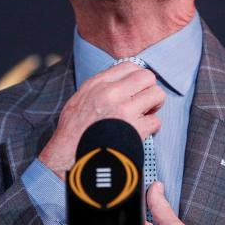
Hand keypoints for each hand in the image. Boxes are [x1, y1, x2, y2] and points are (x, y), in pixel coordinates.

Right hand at [39, 61, 164, 178]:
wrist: (67, 158)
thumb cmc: (73, 132)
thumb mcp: (79, 99)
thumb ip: (100, 87)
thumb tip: (121, 81)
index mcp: (97, 84)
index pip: (130, 65)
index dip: (138, 77)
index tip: (136, 88)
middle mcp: (111, 93)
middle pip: (148, 77)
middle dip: (150, 89)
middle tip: (144, 102)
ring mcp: (124, 111)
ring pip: (157, 95)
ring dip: (154, 106)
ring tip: (144, 115)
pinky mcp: (134, 130)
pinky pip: (155, 121)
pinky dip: (151, 128)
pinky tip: (140, 132)